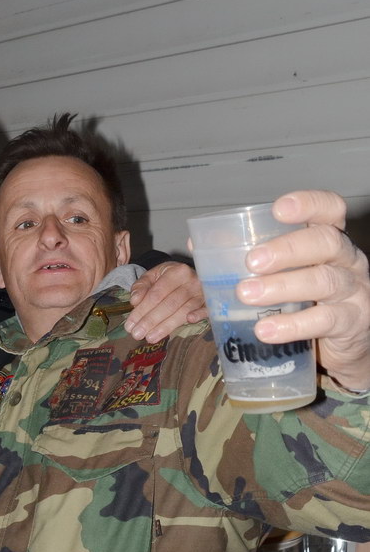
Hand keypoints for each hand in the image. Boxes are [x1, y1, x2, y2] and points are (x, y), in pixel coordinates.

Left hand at [125, 262, 205, 341]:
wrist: (191, 276)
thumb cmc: (169, 278)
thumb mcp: (152, 277)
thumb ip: (141, 287)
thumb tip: (135, 301)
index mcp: (175, 272)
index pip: (156, 294)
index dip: (142, 310)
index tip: (130, 325)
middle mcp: (191, 280)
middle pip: (169, 304)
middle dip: (151, 321)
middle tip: (137, 334)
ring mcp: (203, 292)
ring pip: (183, 310)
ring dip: (166, 326)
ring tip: (150, 337)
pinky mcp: (211, 303)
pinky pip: (207, 310)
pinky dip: (200, 315)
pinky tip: (190, 321)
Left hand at [235, 191, 369, 392]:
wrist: (342, 347)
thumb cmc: (307, 302)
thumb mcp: (284, 275)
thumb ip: (247, 258)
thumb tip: (197, 244)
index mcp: (328, 240)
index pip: (330, 209)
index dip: (309, 204)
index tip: (279, 208)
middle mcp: (347, 260)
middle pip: (326, 242)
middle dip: (287, 248)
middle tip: (251, 262)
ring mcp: (354, 290)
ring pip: (324, 281)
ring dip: (281, 286)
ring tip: (246, 294)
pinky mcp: (352, 322)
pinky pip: (324, 320)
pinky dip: (292, 325)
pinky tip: (266, 330)